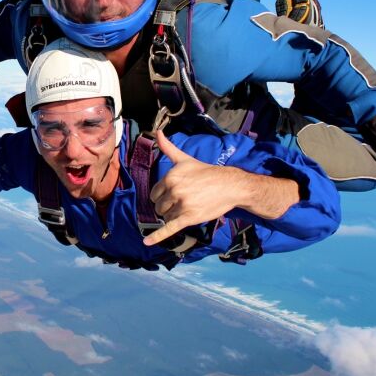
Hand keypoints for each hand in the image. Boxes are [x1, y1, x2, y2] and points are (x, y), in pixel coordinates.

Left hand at [143, 131, 241, 246]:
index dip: (163, 196)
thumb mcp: (184, 159)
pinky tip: (147, 242)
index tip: (176, 193)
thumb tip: (157, 133)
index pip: (154, 193)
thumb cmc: (206, 172)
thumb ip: (168, 148)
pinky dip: (156, 236)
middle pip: (158, 207)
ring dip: (174, 216)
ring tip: (189, 207)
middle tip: (184, 200)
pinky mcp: (188, 218)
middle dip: (168, 206)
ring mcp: (181, 205)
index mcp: (170, 176)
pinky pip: (168, 229)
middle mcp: (174, 190)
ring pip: (165, 217)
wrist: (229, 185)